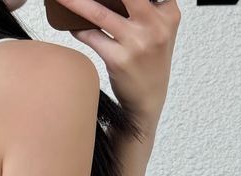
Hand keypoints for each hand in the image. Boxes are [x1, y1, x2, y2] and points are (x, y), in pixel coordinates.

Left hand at [60, 0, 181, 122]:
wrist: (148, 100)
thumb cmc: (150, 62)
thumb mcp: (159, 29)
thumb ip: (147, 7)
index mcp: (168, 12)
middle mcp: (155, 25)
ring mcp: (137, 43)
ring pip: (99, 12)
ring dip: (76, 2)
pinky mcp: (119, 60)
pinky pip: (91, 37)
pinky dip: (79, 29)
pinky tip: (72, 24)